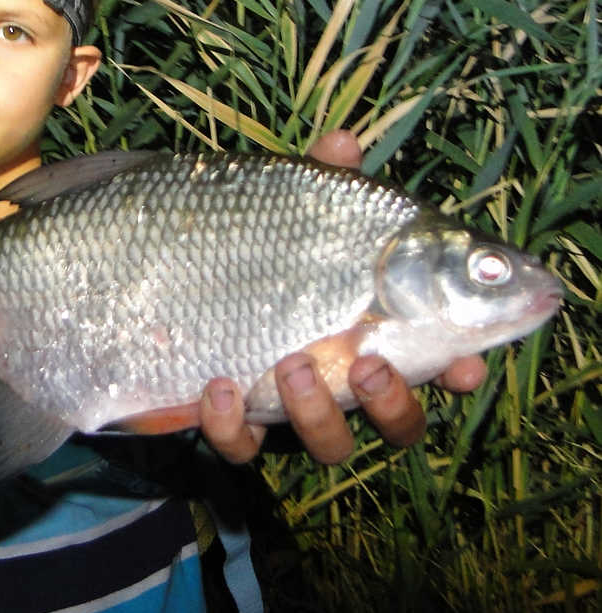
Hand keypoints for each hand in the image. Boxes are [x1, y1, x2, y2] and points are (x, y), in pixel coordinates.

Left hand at [199, 131, 486, 464]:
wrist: (171, 288)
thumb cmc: (251, 249)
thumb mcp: (285, 215)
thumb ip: (318, 188)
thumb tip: (342, 143)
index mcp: (370, 332)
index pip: (435, 363)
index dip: (457, 372)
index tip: (462, 368)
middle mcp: (339, 378)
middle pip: (399, 421)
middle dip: (391, 401)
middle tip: (367, 362)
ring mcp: (289, 407)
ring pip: (330, 444)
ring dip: (317, 413)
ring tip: (290, 367)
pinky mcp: (235, 422)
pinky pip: (241, 448)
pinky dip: (231, 426)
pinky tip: (216, 386)